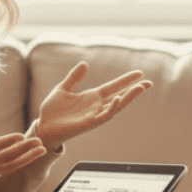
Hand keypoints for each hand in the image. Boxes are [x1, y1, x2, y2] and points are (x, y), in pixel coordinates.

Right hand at [0, 111, 47, 191]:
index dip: (5, 143)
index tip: (20, 136)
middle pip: (5, 158)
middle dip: (23, 150)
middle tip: (38, 140)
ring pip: (11, 165)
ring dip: (28, 157)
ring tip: (43, 149)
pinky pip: (10, 169)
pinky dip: (24, 162)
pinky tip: (35, 155)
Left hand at [36, 62, 152, 149]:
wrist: (43, 127)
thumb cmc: (52, 111)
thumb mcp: (62, 89)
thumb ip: (74, 78)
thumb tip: (85, 64)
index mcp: (91, 97)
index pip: (113, 87)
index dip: (126, 80)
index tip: (139, 73)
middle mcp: (96, 106)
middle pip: (120, 96)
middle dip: (134, 90)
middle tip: (149, 83)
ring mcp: (94, 115)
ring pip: (116, 106)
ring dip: (128, 97)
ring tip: (140, 88)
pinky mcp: (89, 123)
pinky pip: (103, 116)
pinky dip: (111, 108)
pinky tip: (117, 99)